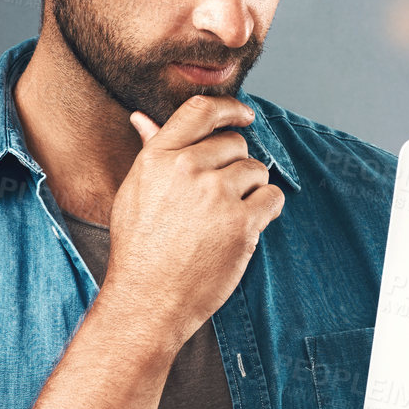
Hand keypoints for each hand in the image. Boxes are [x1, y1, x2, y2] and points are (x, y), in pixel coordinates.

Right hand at [102, 95, 283, 350]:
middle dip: (235, 167)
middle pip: (236, 144)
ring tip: (226, 218)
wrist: (147, 300)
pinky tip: (246, 227)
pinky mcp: (242, 223)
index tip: (244, 115)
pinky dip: (266, 211)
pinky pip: (273, 198)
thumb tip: (143, 118)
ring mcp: (216, 194)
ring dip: (251, 191)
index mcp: (159, 156)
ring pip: (257, 170)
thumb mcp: (135, 192)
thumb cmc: (139, 249)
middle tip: (219, 199)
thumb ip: (150, 151)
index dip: (230, 108)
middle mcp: (188, 168)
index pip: (201, 110)